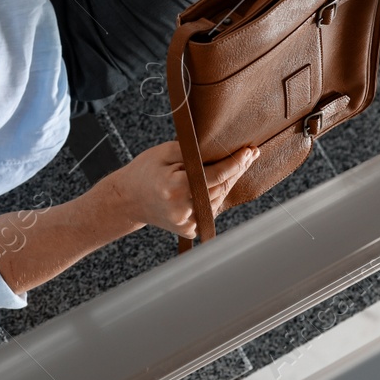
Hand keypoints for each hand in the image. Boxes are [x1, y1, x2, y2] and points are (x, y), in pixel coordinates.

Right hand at [101, 140, 259, 238]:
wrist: (128, 199)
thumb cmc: (145, 171)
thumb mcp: (163, 153)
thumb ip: (191, 150)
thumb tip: (219, 149)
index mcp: (177, 188)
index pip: (217, 175)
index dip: (236, 163)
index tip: (249, 151)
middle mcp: (183, 209)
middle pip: (221, 188)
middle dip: (238, 170)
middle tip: (252, 154)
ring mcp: (187, 222)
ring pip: (218, 200)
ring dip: (229, 183)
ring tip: (239, 164)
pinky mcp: (189, 230)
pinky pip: (210, 210)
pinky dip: (216, 196)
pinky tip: (221, 182)